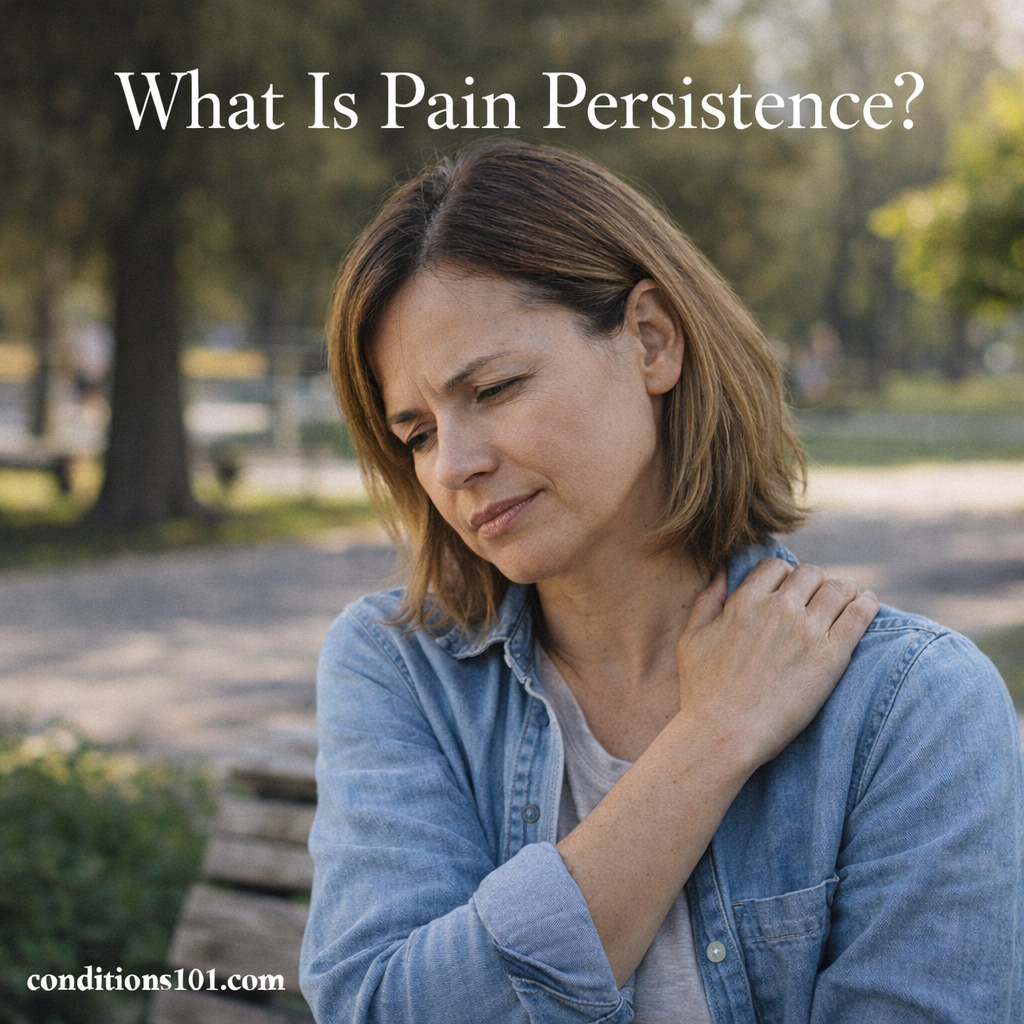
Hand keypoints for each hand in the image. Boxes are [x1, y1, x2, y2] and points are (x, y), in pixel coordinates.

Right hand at [676, 559, 878, 770]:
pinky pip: (859, 613)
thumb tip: (722, 574)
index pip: (775, 567)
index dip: (784, 576)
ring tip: (848, 600)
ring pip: (839, 588)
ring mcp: (806, 630)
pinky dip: (867, 603)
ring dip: (843, 590)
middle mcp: (778, 609)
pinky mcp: (831, 655)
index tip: (789, 591)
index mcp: (745, 602)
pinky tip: (867, 605)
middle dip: (814, 583)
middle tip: (818, 600)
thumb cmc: (703, 692)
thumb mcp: (691, 639)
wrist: (725, 733)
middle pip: (810, 574)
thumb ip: (707, 601)